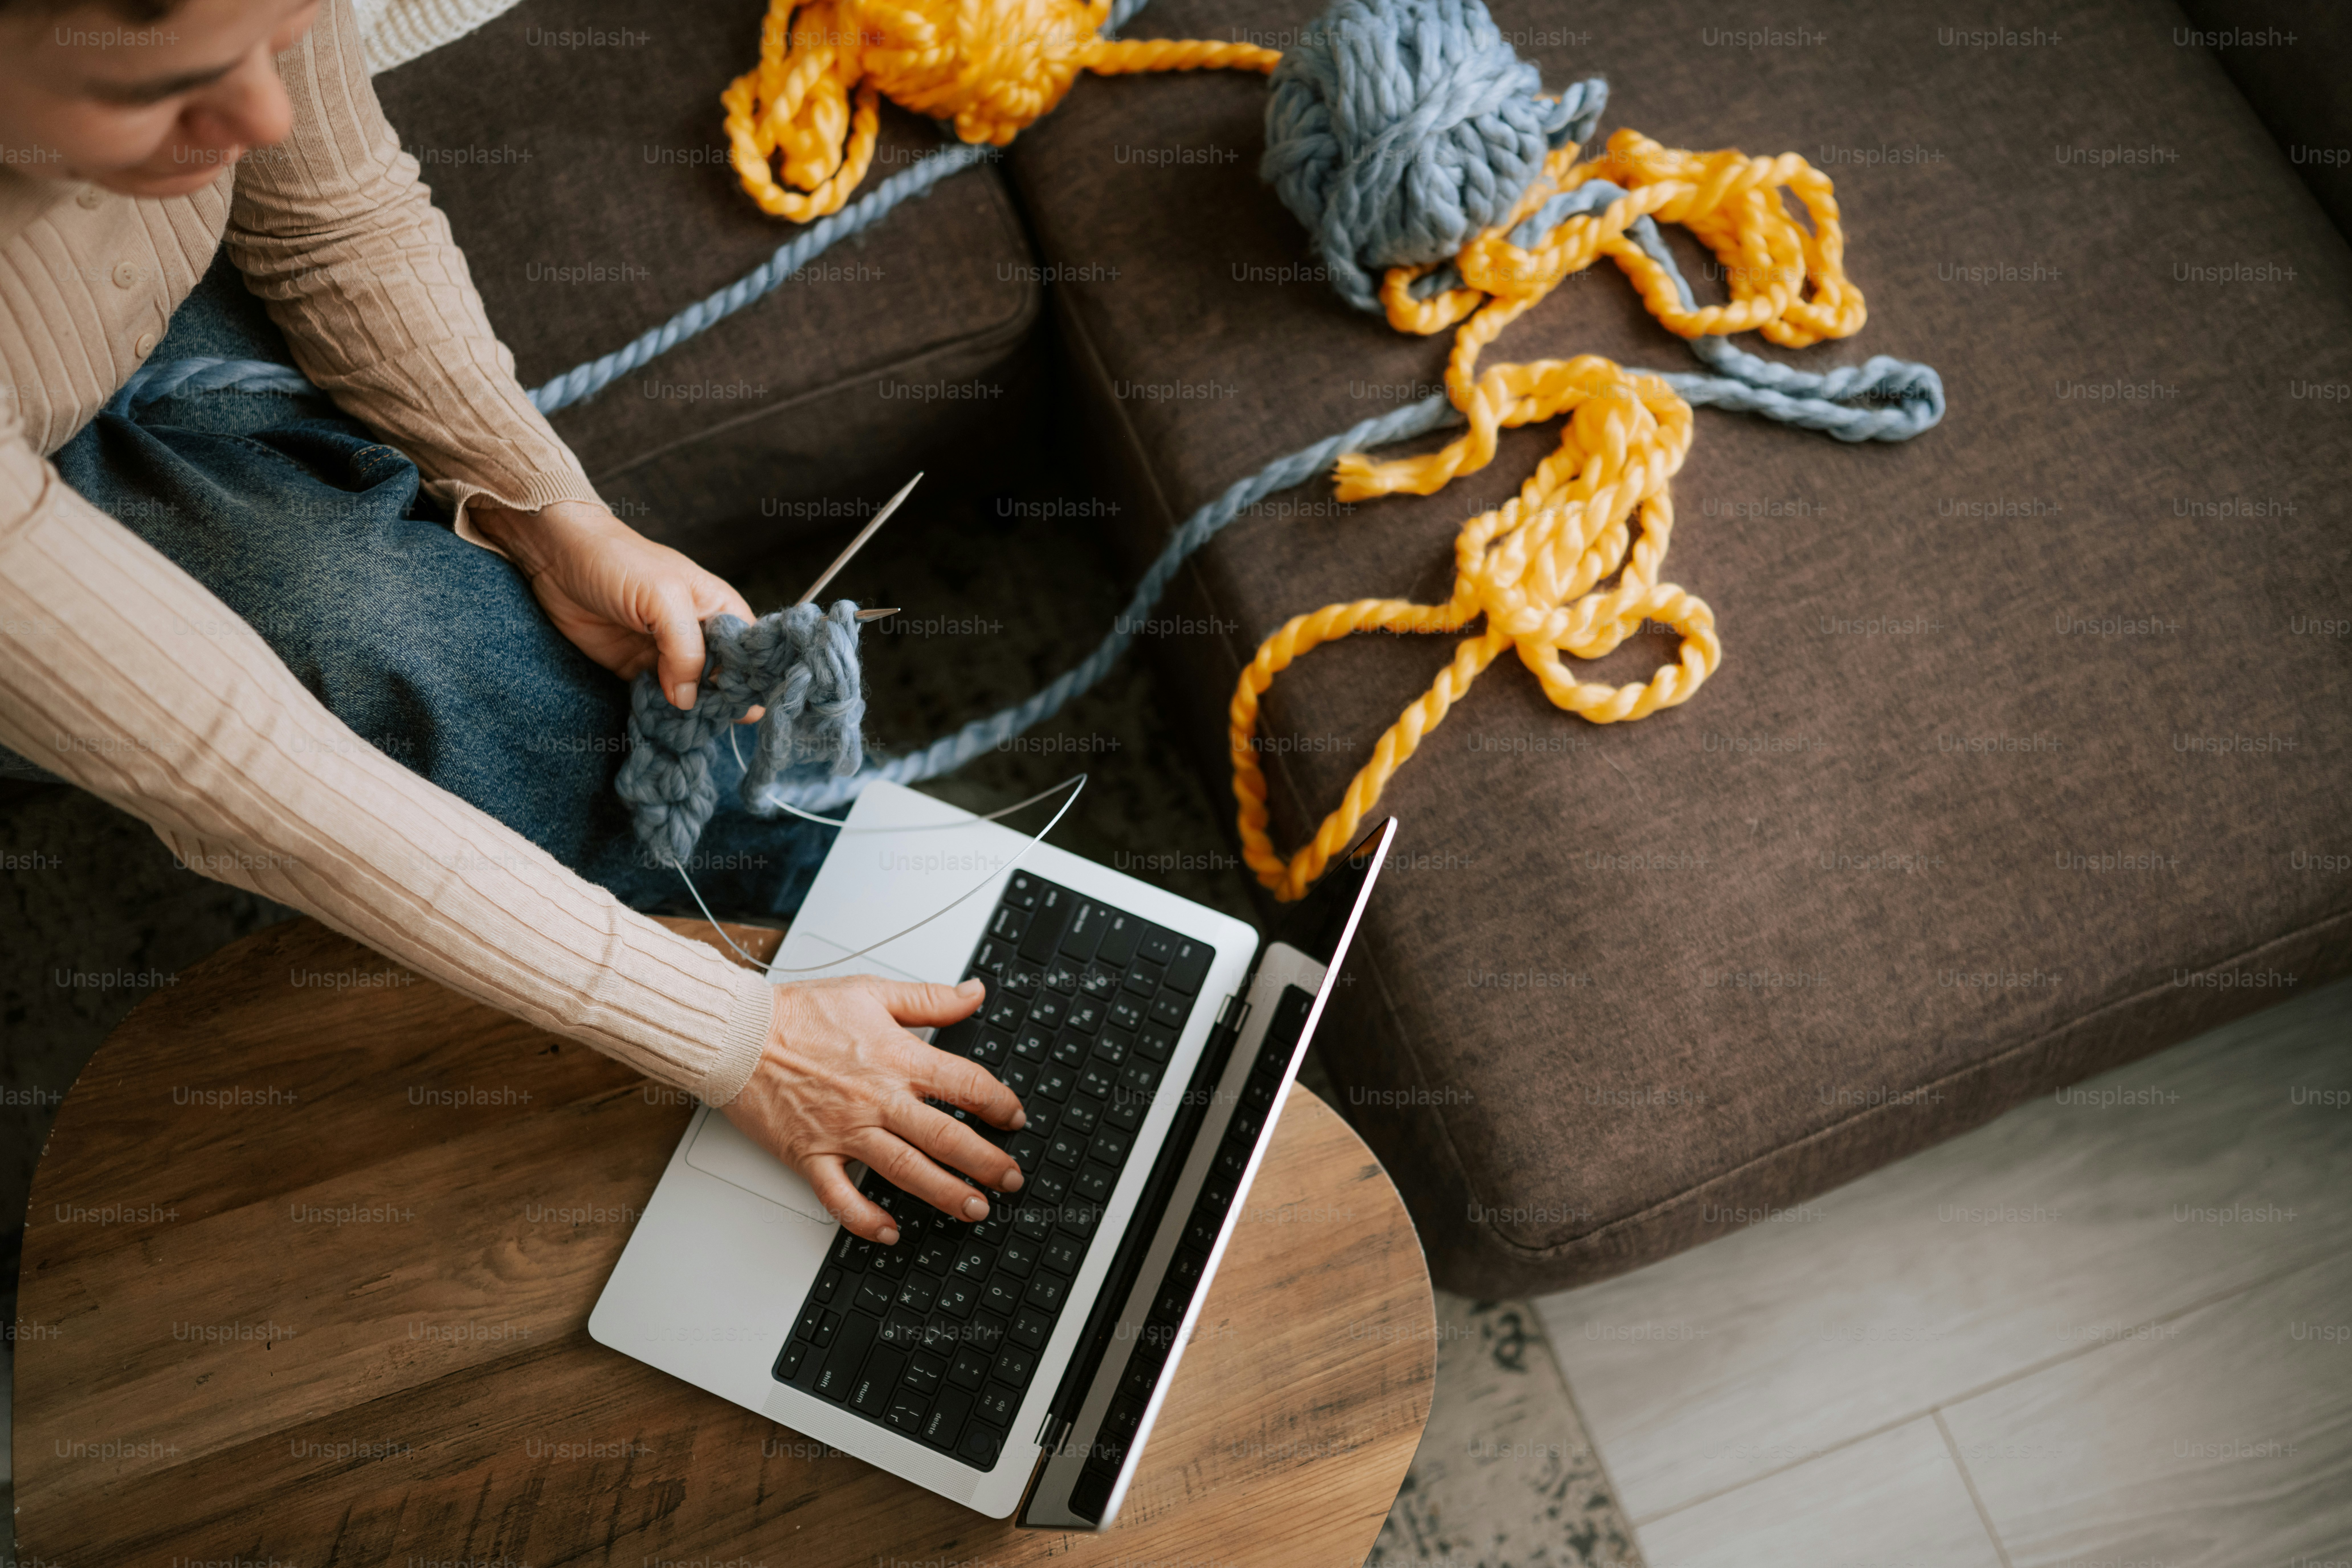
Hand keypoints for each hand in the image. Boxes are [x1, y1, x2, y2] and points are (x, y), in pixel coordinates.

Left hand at [468, 498, 753, 712]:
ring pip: (691, 696)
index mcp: (720, 610)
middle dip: (719, 705)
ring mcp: (667, 655)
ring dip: (688, 716)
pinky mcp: (637, 669)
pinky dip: (658, 715)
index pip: (750, 653)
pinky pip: (657, 700)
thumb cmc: (619, 561)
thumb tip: (688, 700)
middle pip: (723, 681)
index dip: (752, 681)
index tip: (745, 709)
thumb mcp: (663, 598)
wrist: (557, 556)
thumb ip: (685, 649)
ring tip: (685, 734)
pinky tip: (659, 726)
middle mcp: (700, 636)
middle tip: (708, 727)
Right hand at [722, 976, 1027, 1241]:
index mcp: (896, 1058)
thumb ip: (930, 998)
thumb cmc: (798, 1014)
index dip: (999, 1102)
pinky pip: (841, 1196)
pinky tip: (890, 1232)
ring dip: (944, 1193)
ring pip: (905, 1169)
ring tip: (975, 1209)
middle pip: (945, 1136)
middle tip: (1011, 1179)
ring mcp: (843, 1131)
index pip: (964, 1084)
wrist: (737, 1035)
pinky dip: (865, 1218)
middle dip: (986, 1161)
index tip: (1014, 1117)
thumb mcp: (872, 992)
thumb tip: (975, 993)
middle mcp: (876, 1099)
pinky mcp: (810, 1154)